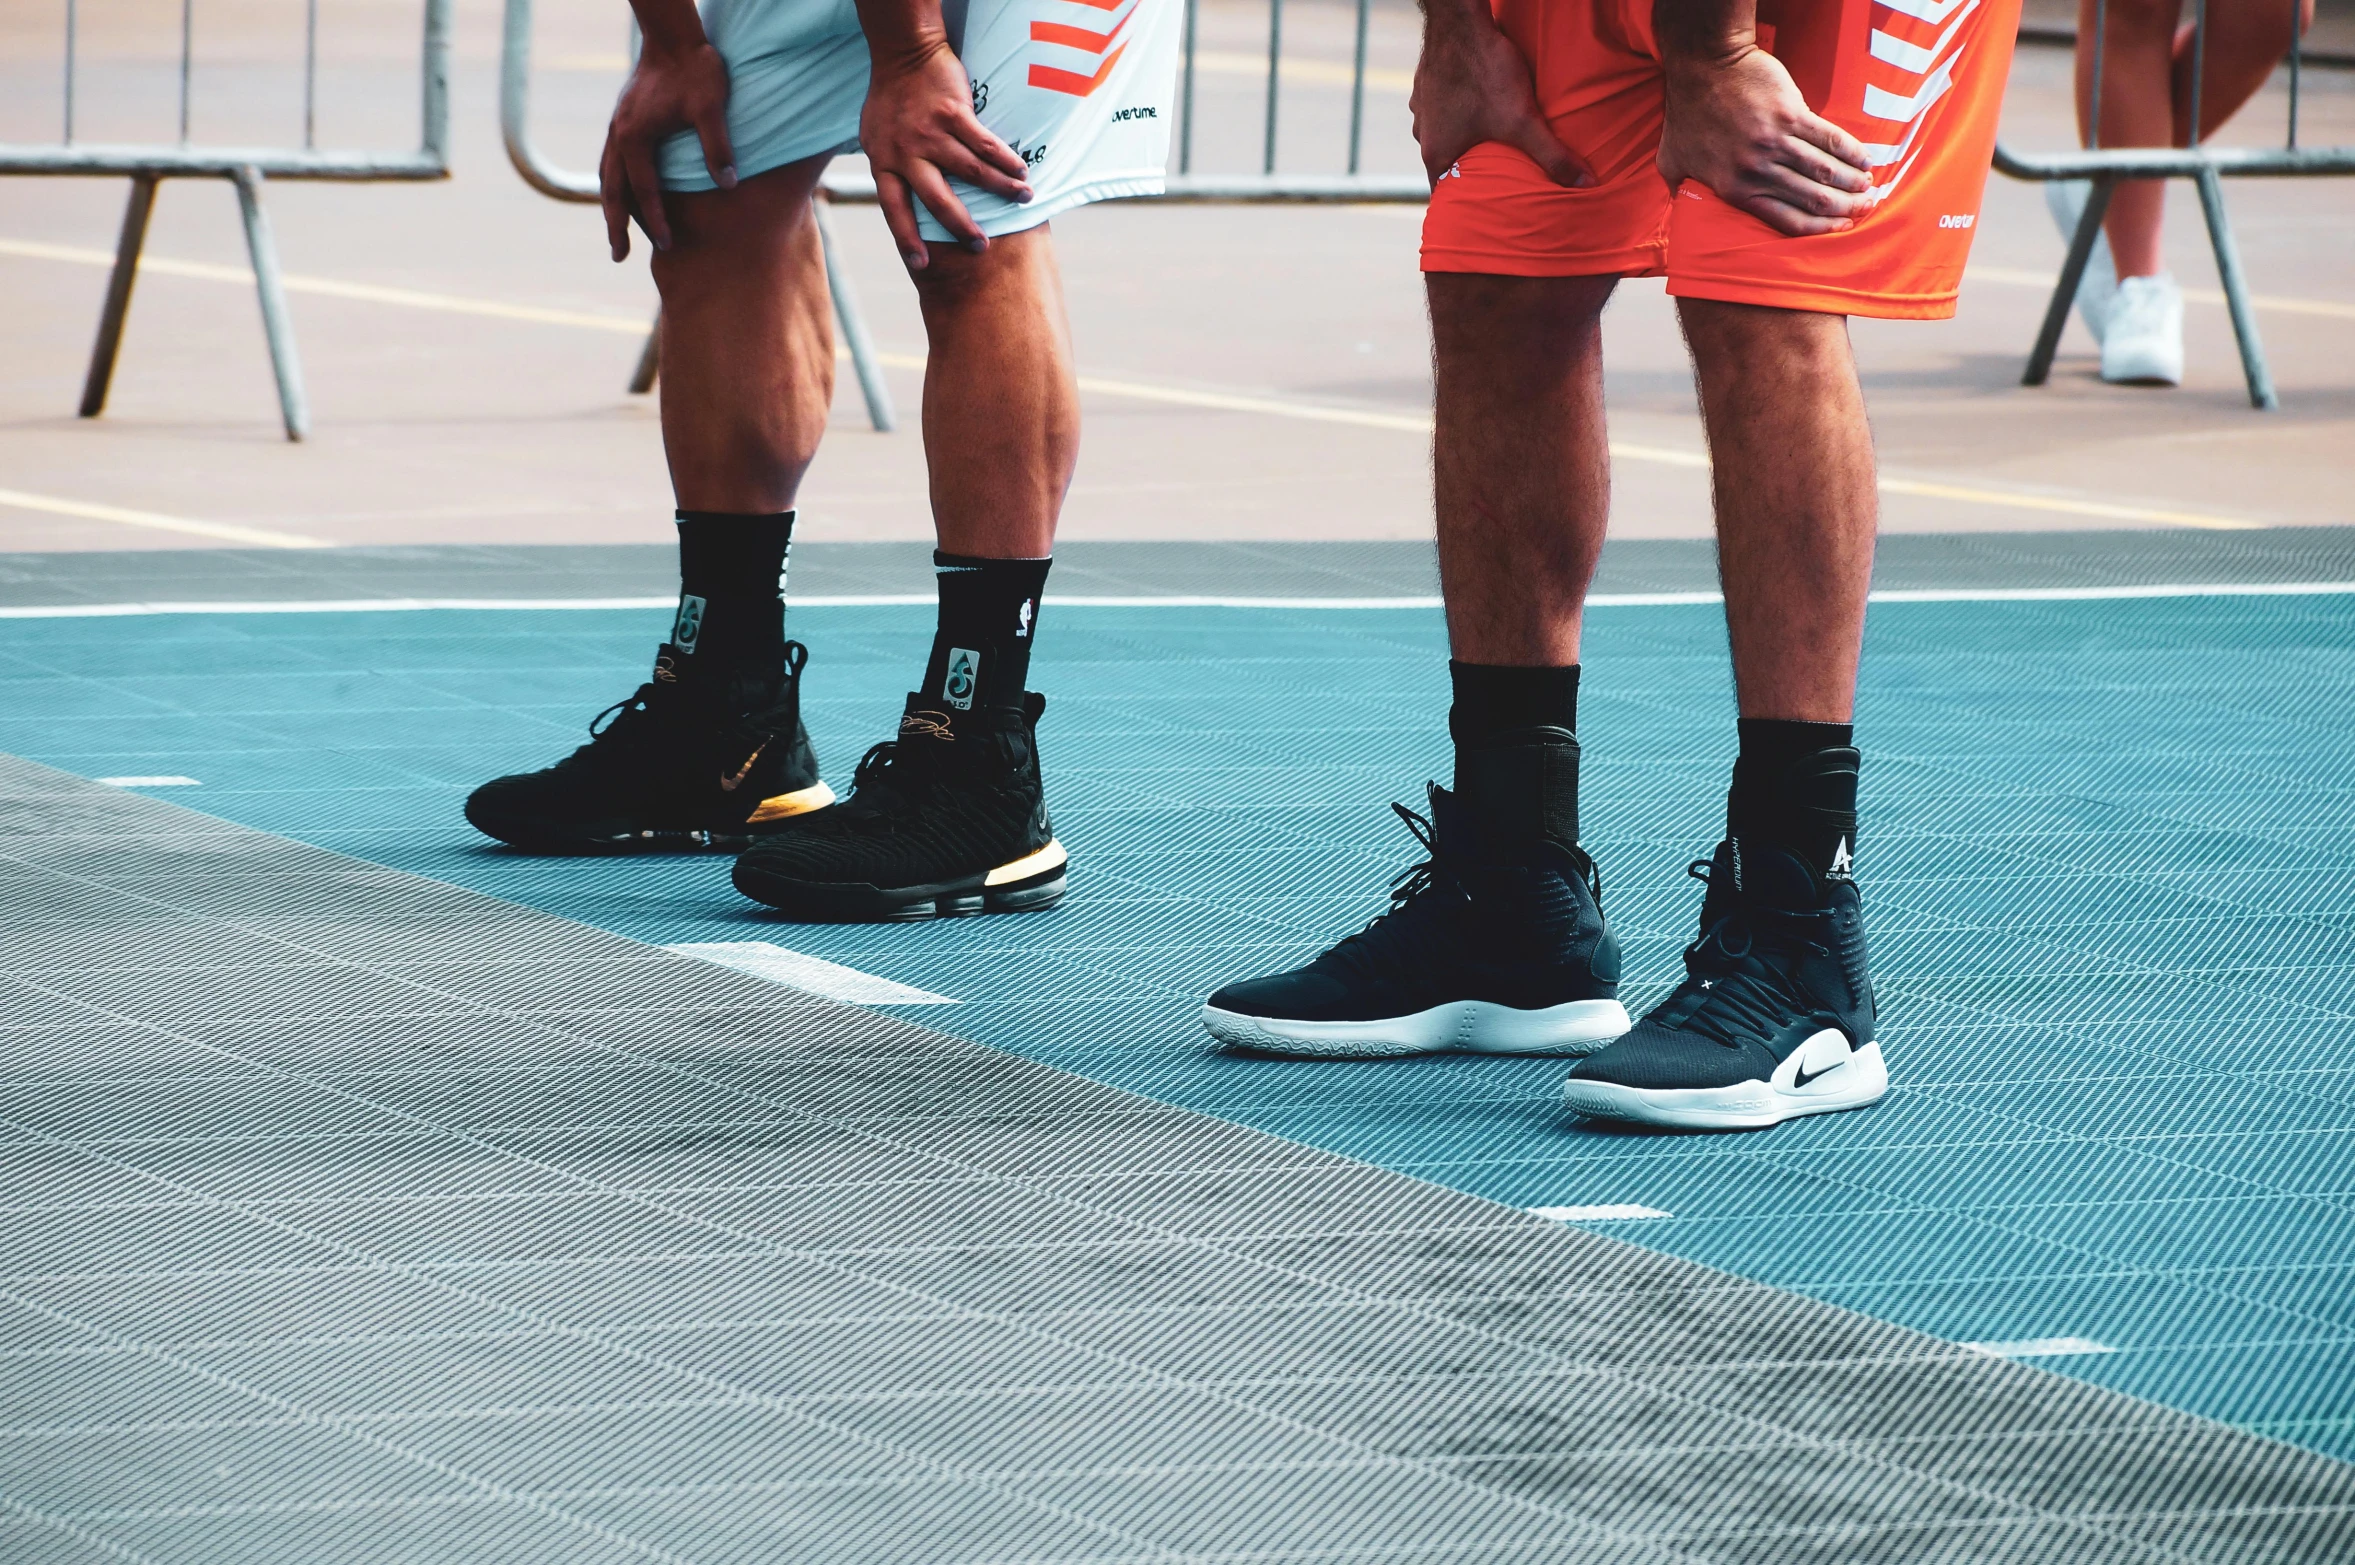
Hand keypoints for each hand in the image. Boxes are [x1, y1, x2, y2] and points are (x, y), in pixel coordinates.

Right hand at [600, 40, 736, 260]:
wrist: (675, 37)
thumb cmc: (696, 70)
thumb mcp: (712, 106)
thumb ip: (718, 145)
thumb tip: (729, 184)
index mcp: (635, 136)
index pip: (645, 190)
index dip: (657, 220)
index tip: (668, 245)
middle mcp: (619, 135)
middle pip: (613, 191)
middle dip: (616, 225)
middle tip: (620, 256)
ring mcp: (617, 129)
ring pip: (608, 178)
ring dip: (612, 208)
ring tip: (618, 237)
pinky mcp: (624, 123)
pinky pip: (613, 164)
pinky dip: (616, 187)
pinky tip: (625, 199)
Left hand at [859, 37, 1031, 268]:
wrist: (903, 53)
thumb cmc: (890, 99)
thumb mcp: (875, 138)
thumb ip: (890, 167)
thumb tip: (903, 202)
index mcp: (884, 162)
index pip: (894, 210)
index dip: (907, 238)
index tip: (922, 264)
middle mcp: (906, 152)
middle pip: (938, 200)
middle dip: (962, 227)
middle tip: (981, 246)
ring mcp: (930, 133)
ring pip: (971, 172)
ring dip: (1001, 189)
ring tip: (1024, 199)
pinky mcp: (954, 113)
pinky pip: (985, 144)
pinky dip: (1006, 159)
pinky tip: (1021, 170)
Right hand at [1410, 0, 1590, 188]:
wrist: (1460, 21)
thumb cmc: (1485, 72)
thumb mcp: (1523, 121)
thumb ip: (1552, 156)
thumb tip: (1585, 183)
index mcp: (1436, 153)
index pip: (1443, 194)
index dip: (1461, 204)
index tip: (1479, 209)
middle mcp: (1422, 133)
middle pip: (1445, 162)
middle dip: (1469, 169)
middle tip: (1494, 173)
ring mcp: (1421, 106)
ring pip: (1443, 131)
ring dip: (1463, 136)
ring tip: (1490, 135)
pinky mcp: (1427, 81)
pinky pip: (1443, 104)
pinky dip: (1459, 107)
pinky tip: (1480, 100)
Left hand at [1657, 44, 1872, 235]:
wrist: (1703, 66)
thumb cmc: (1687, 113)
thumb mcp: (1670, 159)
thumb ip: (1677, 188)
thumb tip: (1677, 210)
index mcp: (1734, 189)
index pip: (1786, 219)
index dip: (1819, 227)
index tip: (1840, 227)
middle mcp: (1757, 171)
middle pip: (1813, 198)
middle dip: (1845, 207)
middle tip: (1865, 208)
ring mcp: (1775, 142)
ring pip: (1825, 171)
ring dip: (1853, 182)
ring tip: (1869, 187)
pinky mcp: (1791, 114)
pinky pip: (1829, 138)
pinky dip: (1851, 150)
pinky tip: (1866, 159)